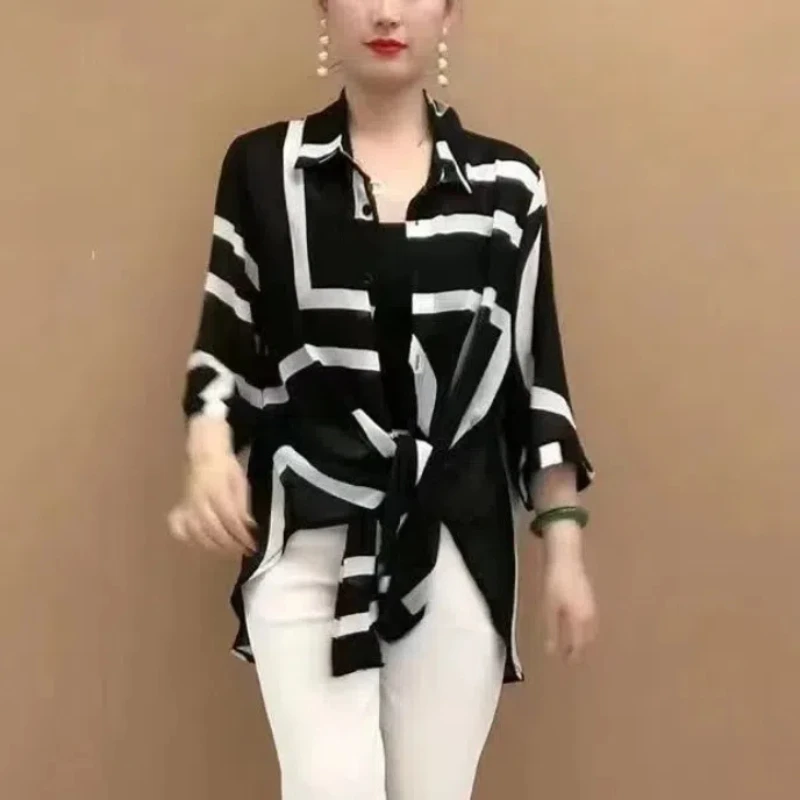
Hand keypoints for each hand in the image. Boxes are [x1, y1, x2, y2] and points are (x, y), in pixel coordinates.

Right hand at [168, 452, 257, 557]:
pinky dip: (188, 539)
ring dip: (214, 546)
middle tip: (243, 550)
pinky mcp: (180, 509)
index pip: (229, 518)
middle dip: (230, 544)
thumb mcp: (241, 483)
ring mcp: (187, 505)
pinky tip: (201, 543)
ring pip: (196, 533)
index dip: (241, 535)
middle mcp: (199, 500)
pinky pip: (179, 528)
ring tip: (228, 551)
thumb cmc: (226, 469)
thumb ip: (243, 505)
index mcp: (216, 490)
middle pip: (213, 529)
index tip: (252, 545)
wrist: (205, 456)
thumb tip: (249, 527)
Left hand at [542, 527, 597, 662]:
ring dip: (583, 638)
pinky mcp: (590, 597)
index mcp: (580, 620)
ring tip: (573, 643)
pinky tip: (576, 624)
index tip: (567, 662)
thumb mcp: (549, 608)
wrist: (565, 559)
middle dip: (580, 648)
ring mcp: (592, 605)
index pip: (578, 644)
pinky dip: (585, 627)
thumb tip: (552, 651)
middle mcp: (590, 615)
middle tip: (570, 655)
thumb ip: (552, 631)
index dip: (573, 655)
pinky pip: (590, 619)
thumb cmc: (555, 584)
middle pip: (587, 638)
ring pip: (590, 629)